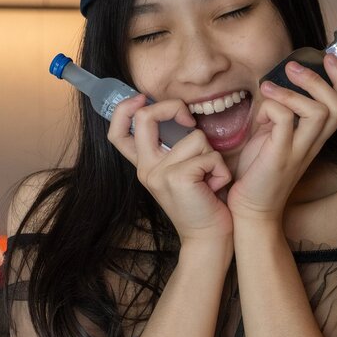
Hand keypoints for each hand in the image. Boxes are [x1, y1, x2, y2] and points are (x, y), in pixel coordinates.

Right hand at [107, 92, 234, 246]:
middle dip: (173, 107)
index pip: (117, 132)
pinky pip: (208, 155)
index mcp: (144, 166)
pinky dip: (219, 170)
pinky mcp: (178, 178)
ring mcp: (158, 174)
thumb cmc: (202, 203)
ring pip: (194, 137)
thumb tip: (177, 114)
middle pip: (146, 117)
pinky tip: (215, 188)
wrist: (208, 239)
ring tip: (209, 178)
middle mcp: (146, 169)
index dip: (124, 109)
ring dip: (212, 155)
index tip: (141, 98)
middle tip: (190, 120)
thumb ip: (172, 148)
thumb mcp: (180, 172)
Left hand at [226, 53, 336, 223]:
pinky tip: (260, 111)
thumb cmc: (258, 171)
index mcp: (315, 136)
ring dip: (295, 92)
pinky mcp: (280, 157)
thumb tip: (275, 86)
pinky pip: (285, 122)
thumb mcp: (272, 135)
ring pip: (319, 112)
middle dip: (321, 79)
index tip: (327, 57)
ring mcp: (299, 151)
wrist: (251, 208)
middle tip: (293, 67)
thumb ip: (279, 112)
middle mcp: (313, 143)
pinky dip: (273, 107)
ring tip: (270, 86)